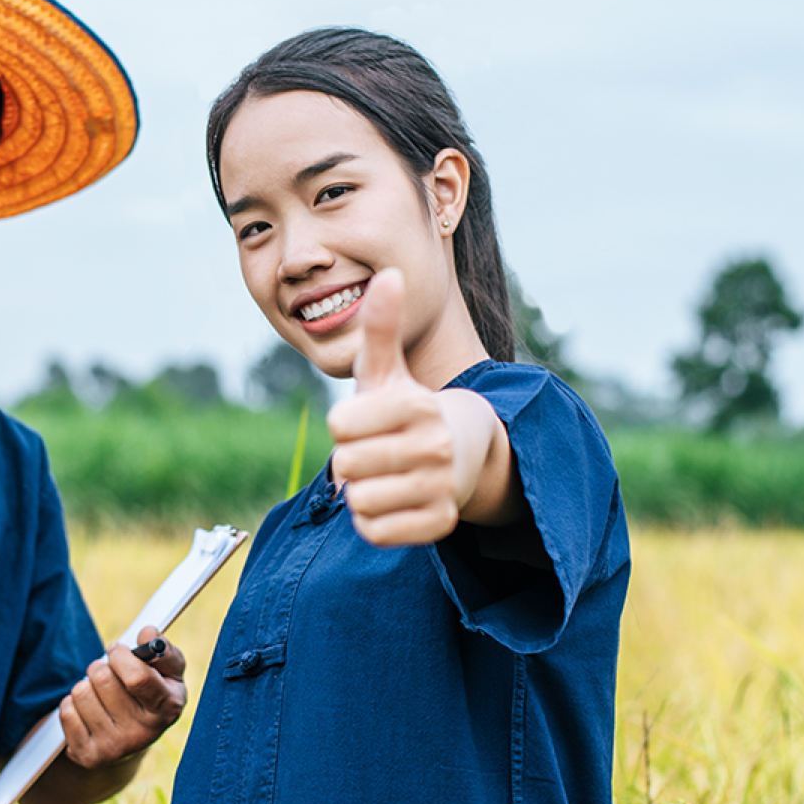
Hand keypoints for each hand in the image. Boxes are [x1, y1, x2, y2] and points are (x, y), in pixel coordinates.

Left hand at [60, 626, 187, 768]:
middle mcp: (142, 734)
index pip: (137, 678)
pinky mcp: (88, 756)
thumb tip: (147, 634)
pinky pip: (66, 711)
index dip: (121, 656)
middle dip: (102, 666)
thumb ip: (163, 649)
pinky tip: (89, 711)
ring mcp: (114, 748)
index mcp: (166, 709)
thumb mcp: (169, 671)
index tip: (118, 650)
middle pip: (102, 678)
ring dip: (87, 684)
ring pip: (81, 692)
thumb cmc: (152, 693)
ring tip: (100, 693)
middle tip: (110, 673)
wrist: (135, 738)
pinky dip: (73, 703)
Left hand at [326, 269, 507, 545]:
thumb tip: (390, 273)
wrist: (463, 452)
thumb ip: (381, 327)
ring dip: (360, 491)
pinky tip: (392, 500)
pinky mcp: (440, 524)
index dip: (344, 425)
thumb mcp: (390, 370)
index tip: (366, 421)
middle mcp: (435, 447)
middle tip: (373, 451)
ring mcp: (440, 488)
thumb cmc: (408, 409)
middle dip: (349, 459)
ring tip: (383, 475)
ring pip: (359, 500)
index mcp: (417, 406)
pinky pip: (375, 531)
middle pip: (346, 465)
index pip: (340, 425)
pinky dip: (373, 520)